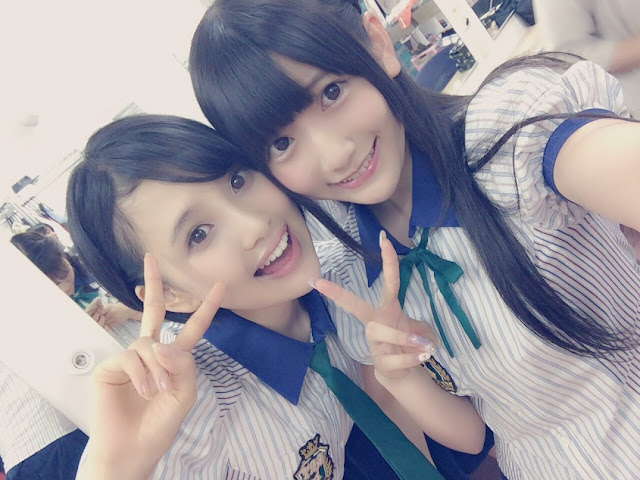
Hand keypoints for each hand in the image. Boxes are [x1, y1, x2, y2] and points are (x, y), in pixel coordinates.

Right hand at [82, 254, 224, 476]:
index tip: (220, 286)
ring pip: (149, 344)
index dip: (206, 307)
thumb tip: (161, 344)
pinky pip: (131, 357)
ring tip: (157, 392)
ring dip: (158, 368)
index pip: (192, 327)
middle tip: (150, 259)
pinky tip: (143, 392)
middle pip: (154, 311)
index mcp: (173, 358)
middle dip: (154, 285)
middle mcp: (151, 352)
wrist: (133, 449)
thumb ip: (182, 364)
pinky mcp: (110, 367)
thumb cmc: (160, 424)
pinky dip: (142, 374)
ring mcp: (130, 358)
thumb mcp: (185, 392)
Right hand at [313, 231, 436, 381]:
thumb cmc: (406, 344)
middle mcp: (374, 322)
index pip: (388, 281)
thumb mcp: (420, 331)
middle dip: (337, 294)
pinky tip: (422, 357)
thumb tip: (426, 341)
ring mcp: (373, 342)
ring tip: (424, 347)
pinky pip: (396, 357)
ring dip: (406, 338)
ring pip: (384, 333)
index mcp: (386, 309)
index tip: (383, 238)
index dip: (388, 260)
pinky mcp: (378, 361)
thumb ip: (425, 330)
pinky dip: (412, 358)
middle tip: (319, 283)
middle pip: (355, 306)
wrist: (400, 373)